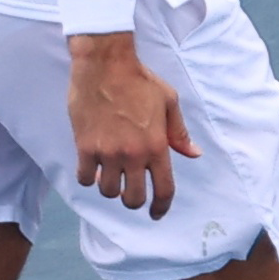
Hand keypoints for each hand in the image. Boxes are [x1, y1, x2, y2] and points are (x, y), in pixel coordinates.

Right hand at [69, 33, 200, 218]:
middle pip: (133, 198)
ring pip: (108, 191)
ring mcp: (108, 152)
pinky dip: (88, 178)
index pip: (164, 189)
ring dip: (110, 188)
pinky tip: (92, 168)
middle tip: (130, 193)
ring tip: (111, 176)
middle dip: (133, 201)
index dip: (161, 207)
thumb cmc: (140, 81)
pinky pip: (84, 177)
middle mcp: (134, 154)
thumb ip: (179, 133)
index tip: (157, 214)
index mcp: (158, 146)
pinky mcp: (85, 146)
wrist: (105, 65)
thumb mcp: (169, 103)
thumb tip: (193, 153)